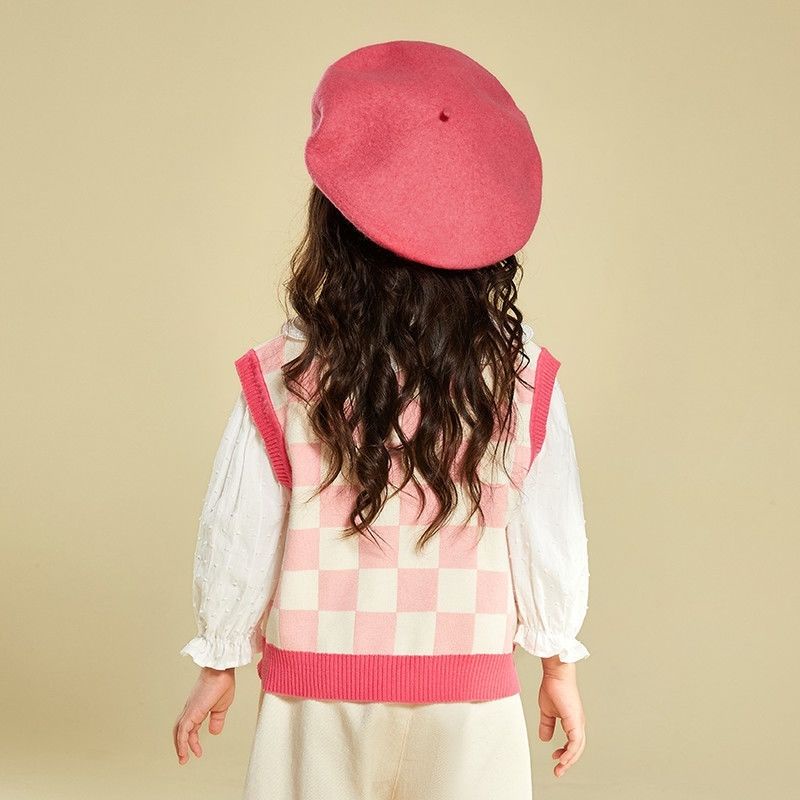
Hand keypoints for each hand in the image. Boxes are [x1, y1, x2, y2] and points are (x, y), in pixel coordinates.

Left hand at [173, 666, 235, 764]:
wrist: (222, 670)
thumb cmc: (223, 682)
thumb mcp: (222, 706)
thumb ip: (217, 719)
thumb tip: (214, 732)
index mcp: (198, 708)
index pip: (191, 728)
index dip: (193, 741)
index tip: (197, 752)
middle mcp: (191, 710)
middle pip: (180, 730)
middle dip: (182, 745)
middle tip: (184, 758)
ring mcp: (190, 710)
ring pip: (179, 731)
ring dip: (180, 746)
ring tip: (183, 758)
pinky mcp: (192, 711)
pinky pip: (183, 729)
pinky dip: (182, 741)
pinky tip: (184, 750)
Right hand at [537, 657, 585, 777]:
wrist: (556, 675)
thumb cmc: (553, 687)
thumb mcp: (547, 711)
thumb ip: (547, 725)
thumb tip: (545, 738)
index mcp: (572, 721)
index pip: (572, 743)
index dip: (565, 753)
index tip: (556, 759)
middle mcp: (578, 723)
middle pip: (577, 749)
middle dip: (568, 761)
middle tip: (558, 771)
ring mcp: (578, 722)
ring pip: (578, 748)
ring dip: (569, 760)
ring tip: (560, 768)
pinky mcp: (575, 721)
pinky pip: (575, 742)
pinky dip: (570, 752)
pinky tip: (563, 758)